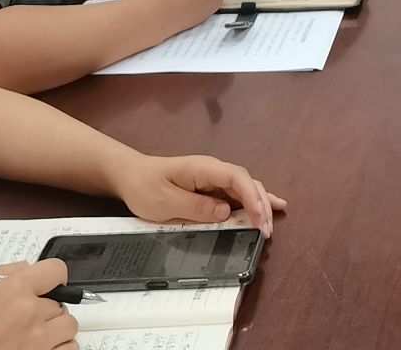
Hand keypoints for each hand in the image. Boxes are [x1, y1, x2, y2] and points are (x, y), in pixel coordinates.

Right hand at [0, 261, 77, 349]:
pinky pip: (69, 348)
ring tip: (34, 334)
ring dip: (55, 327)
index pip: (55, 270)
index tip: (48, 284)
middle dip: (45, 307)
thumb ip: (2, 276)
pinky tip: (43, 347)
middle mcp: (31, 313)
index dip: (51, 276)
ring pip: (68, 324)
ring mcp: (40, 340)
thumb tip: (24, 269)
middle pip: (60, 301)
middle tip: (26, 317)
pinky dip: (59, 347)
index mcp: (14, 291)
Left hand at [114, 153, 288, 237]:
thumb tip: (226, 212)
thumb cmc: (145, 187)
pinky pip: (236, 194)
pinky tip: (271, 207)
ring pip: (245, 188)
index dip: (253, 197)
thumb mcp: (165, 201)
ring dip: (259, 205)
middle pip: (246, 183)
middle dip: (260, 205)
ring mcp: (213, 179)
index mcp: (204, 169)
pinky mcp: (210, 189)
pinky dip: (253, 202)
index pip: (237, 178)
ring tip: (271, 225)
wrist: (130, 176)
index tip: (259, 219)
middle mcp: (213, 171)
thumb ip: (196, 206)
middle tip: (267, 231)